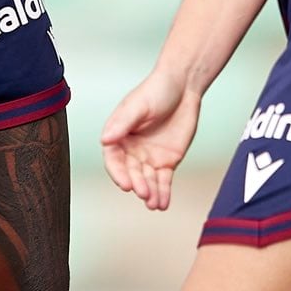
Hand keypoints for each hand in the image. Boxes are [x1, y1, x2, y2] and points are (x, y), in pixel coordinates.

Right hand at [99, 69, 199, 211]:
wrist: (184, 86)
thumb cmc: (157, 89)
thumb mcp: (139, 104)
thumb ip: (123, 122)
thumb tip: (105, 139)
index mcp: (119, 135)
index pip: (113, 159)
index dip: (118, 173)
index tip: (125, 184)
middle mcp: (131, 149)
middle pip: (131, 172)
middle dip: (137, 184)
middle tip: (144, 192)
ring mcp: (149, 157)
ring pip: (147, 180)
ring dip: (150, 193)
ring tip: (154, 203)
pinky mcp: (166, 162)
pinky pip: (163, 181)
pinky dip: (163, 193)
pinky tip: (163, 204)